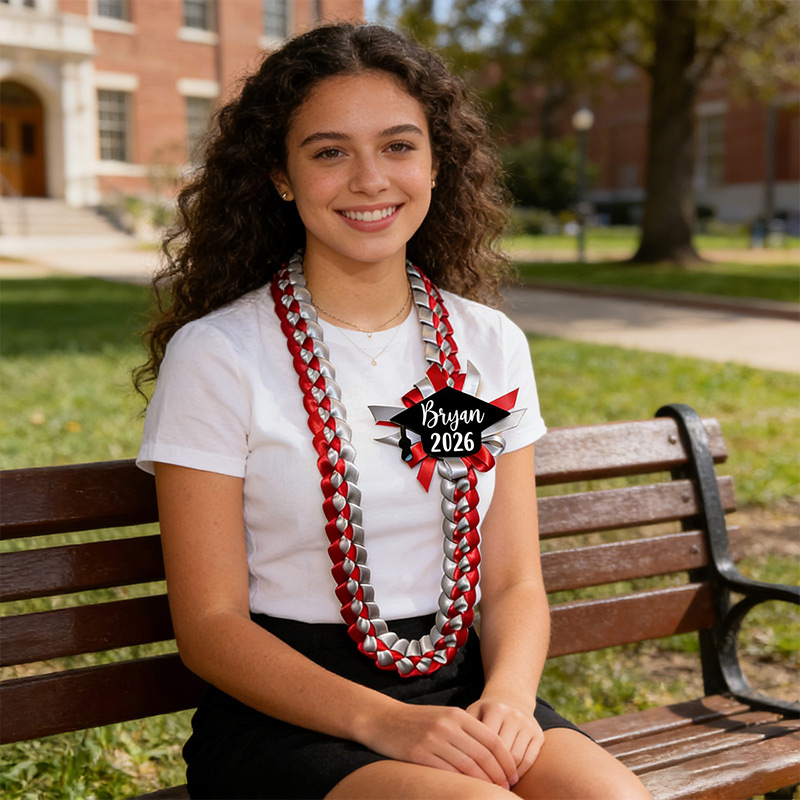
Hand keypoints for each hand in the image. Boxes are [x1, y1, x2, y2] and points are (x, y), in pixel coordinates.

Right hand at [362, 701, 518, 787]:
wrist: (384, 719)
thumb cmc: (418, 721)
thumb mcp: (445, 717)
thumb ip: (467, 731)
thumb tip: (493, 756)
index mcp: (458, 715)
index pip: (492, 739)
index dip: (506, 760)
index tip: (514, 775)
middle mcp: (448, 725)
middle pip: (483, 755)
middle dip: (499, 775)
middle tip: (507, 789)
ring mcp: (434, 739)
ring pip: (468, 766)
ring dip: (484, 783)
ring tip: (492, 793)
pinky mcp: (419, 754)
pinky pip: (447, 773)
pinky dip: (461, 784)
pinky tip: (468, 791)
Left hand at [466, 698, 543, 782]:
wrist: (512, 696)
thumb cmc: (487, 710)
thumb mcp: (474, 711)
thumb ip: (466, 729)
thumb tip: (458, 753)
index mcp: (496, 709)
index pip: (487, 742)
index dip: (479, 760)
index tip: (472, 772)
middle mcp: (514, 715)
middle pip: (503, 752)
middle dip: (494, 769)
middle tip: (485, 781)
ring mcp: (528, 725)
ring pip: (517, 758)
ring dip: (507, 773)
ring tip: (496, 780)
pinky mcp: (538, 734)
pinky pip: (530, 759)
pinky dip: (520, 771)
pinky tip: (510, 775)